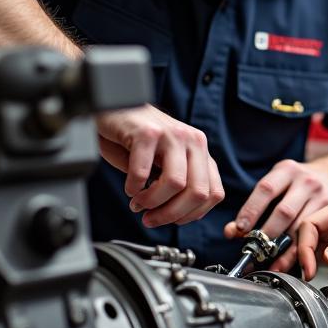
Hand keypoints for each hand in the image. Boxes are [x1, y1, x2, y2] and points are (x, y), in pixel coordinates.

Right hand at [96, 104, 223, 227]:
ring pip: (175, 184)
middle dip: (172, 214)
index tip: (171, 220)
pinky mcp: (147, 132)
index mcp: (201, 151)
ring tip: (138, 202)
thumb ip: (178, 185)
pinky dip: (133, 188)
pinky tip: (129, 187)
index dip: (192, 214)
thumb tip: (176, 215)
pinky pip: (143, 172)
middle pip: (198, 192)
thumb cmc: (137, 139)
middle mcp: (193, 141)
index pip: (214, 193)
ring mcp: (172, 134)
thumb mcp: (165, 163)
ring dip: (152, 202)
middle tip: (151, 218)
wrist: (113, 107)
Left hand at [223, 160, 327, 271]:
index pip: (266, 189)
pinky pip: (315, 235)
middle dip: (268, 234)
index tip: (241, 228)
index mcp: (287, 170)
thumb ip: (254, 207)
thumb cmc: (298, 183)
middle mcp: (306, 181)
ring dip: (284, 248)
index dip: (251, 210)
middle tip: (256, 249)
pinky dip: (300, 251)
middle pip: (284, 211)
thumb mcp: (277, 185)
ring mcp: (322, 196)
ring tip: (271, 262)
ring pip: (301, 226)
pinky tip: (291, 261)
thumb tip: (231, 231)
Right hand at [296, 197, 327, 280]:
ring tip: (294, 276)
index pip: (311, 224)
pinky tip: (306, 274)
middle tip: (294, 273)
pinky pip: (318, 255)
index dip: (305, 246)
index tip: (308, 266)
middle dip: (298, 255)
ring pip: (308, 246)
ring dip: (301, 261)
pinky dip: (310, 264)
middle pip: (305, 235)